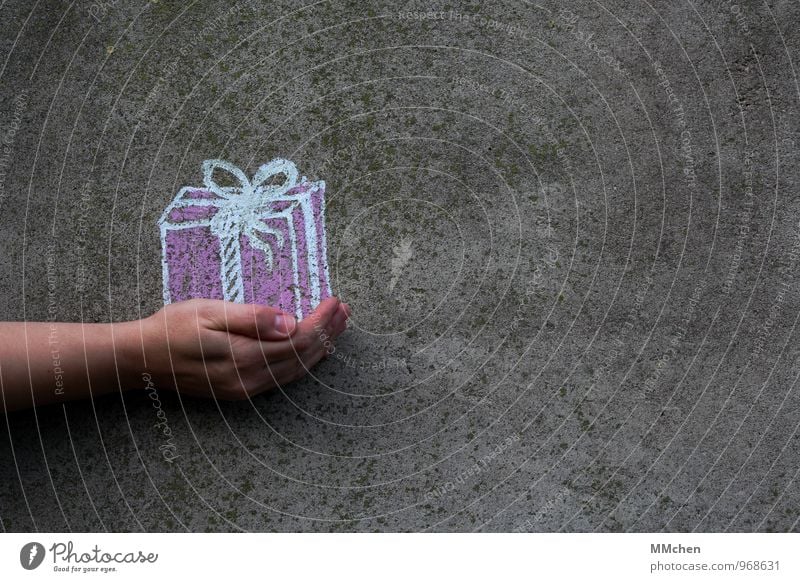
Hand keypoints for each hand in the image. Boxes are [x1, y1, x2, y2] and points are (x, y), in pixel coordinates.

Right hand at [131, 297, 349, 400]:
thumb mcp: (209, 312)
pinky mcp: (239, 390)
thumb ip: (251, 318)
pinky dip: (302, 362)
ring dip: (320, 348)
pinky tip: (312, 350)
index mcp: (244, 357)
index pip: (298, 340)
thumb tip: (289, 323)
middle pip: (302, 357)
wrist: (140, 359)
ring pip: (295, 370)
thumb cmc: (172, 328)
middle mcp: (249, 379)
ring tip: (337, 327)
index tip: (335, 301)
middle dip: (328, 333)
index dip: (321, 321)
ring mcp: (245, 388)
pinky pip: (281, 378)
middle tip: (345, 311)